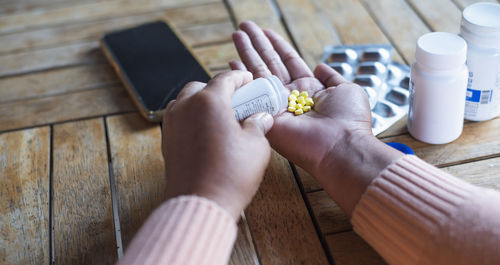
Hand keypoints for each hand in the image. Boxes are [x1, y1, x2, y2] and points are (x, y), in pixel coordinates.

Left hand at [162, 71, 273, 219]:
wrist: (201, 203)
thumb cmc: (230, 174)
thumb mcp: (256, 146)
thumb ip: (258, 125)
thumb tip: (261, 118)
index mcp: (209, 101)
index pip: (225, 79)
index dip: (240, 77)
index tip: (248, 80)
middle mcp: (186, 107)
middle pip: (201, 87)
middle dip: (218, 89)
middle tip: (235, 99)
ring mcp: (172, 124)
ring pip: (185, 101)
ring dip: (200, 101)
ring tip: (218, 114)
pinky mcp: (167, 141)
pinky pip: (178, 119)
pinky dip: (190, 117)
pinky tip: (205, 131)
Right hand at [231, 21, 402, 214]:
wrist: (341, 145)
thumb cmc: (349, 120)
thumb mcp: (346, 89)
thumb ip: (331, 76)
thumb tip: (321, 66)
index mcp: (309, 89)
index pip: (288, 61)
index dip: (276, 46)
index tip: (265, 32)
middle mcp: (290, 96)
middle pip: (269, 64)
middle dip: (257, 45)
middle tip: (243, 28)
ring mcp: (276, 105)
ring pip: (258, 73)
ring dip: (247, 53)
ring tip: (237, 34)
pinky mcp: (266, 116)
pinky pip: (251, 93)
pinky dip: (240, 78)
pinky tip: (231, 63)